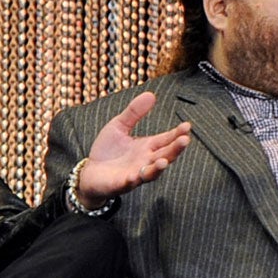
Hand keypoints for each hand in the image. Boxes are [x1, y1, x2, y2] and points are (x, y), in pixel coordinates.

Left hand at [73, 93, 191, 208]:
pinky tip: (135, 175)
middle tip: (185, 140)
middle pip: (165, 155)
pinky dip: (133, 179)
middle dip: (175, 149)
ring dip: (158, 168)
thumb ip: (134, 112)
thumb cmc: (108, 150)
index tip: (187, 126)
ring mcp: (136, 173)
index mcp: (147, 146)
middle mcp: (146, 161)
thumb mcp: (119, 126)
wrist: (90, 171)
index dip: (177, 133)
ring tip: (164, 161)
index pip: (167, 139)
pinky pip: (130, 182)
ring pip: (152, 172)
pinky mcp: (122, 183)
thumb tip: (151, 94)